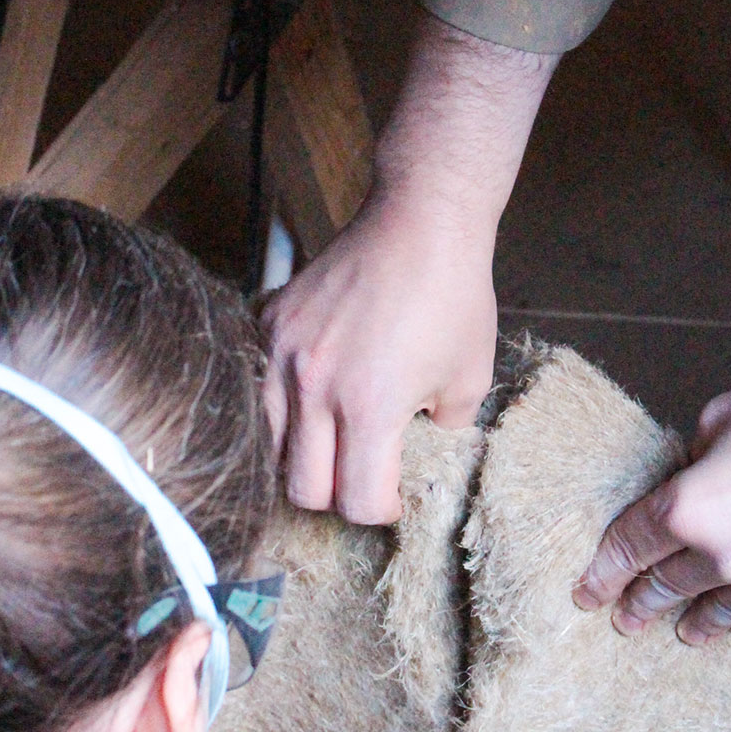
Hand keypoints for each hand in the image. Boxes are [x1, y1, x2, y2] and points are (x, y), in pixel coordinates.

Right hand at [262, 195, 496, 522]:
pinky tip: (318, 386)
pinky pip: (261, 384)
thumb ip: (438, 433)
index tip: (392, 496)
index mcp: (370, 406)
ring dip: (303, 453)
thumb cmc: (453, 297)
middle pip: (302, 487)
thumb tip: (411, 456)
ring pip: (271, 442)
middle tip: (361, 475)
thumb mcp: (469, 380)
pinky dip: (286, 399)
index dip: (380, 510)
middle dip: (336, 494)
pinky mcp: (269, 322)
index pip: (356, 501)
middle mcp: (315, 386)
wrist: (420, 220)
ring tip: (334, 439)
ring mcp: (283, 352)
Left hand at [574, 360, 730, 642]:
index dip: (603, 571)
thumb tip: (684, 483)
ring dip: (694, 621)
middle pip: (665, 587)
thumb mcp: (721, 419)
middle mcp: (725, 558)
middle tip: (623, 618)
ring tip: (683, 632)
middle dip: (639, 603)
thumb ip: (690, 462)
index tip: (586, 591)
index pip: (630, 547)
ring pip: (719, 612)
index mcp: (690, 508)